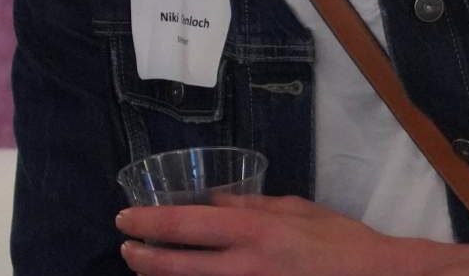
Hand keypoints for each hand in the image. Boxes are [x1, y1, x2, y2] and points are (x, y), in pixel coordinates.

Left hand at [116, 195, 445, 275]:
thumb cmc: (343, 243)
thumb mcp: (296, 210)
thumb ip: (249, 206)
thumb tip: (209, 201)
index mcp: (255, 233)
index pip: (183, 226)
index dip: (146, 223)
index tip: (124, 219)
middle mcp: (247, 268)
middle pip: (175, 268)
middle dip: (141, 259)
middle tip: (126, 249)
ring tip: (146, 268)